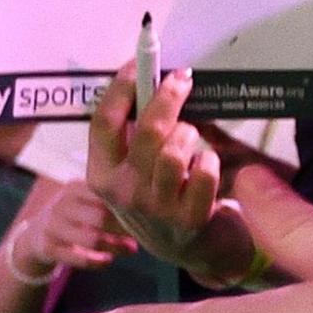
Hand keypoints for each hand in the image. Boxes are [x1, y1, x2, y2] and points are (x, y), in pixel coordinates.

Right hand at [12, 180, 138, 277]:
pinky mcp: (48, 248)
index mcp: (74, 188)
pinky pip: (78, 258)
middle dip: (124, 229)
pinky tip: (109, 260)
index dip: (128, 205)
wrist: (34, 235)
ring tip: (130, 249)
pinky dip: (97, 262)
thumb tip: (148, 217)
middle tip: (141, 235)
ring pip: (91, 239)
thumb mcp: (84, 201)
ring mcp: (52, 226)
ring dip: (115, 247)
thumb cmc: (73, 216)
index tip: (147, 215)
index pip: (106, 193)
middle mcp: (61, 204)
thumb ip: (110, 204)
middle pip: (101, 216)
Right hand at [87, 66, 248, 280]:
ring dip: (189, 133)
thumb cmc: (164, 194)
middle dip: (169, 97)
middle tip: (183, 78)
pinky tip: (207, 164)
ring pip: (175, 150)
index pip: (103, 123)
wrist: (192, 249)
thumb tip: (150, 79)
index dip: (120, 88)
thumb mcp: (137, 168)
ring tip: (191, 137)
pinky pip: (204, 171)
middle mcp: (122, 192)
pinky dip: (210, 160)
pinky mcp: (189, 219)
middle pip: (146, 130)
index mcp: (101, 174)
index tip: (138, 63)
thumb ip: (136, 132)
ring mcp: (155, 208)